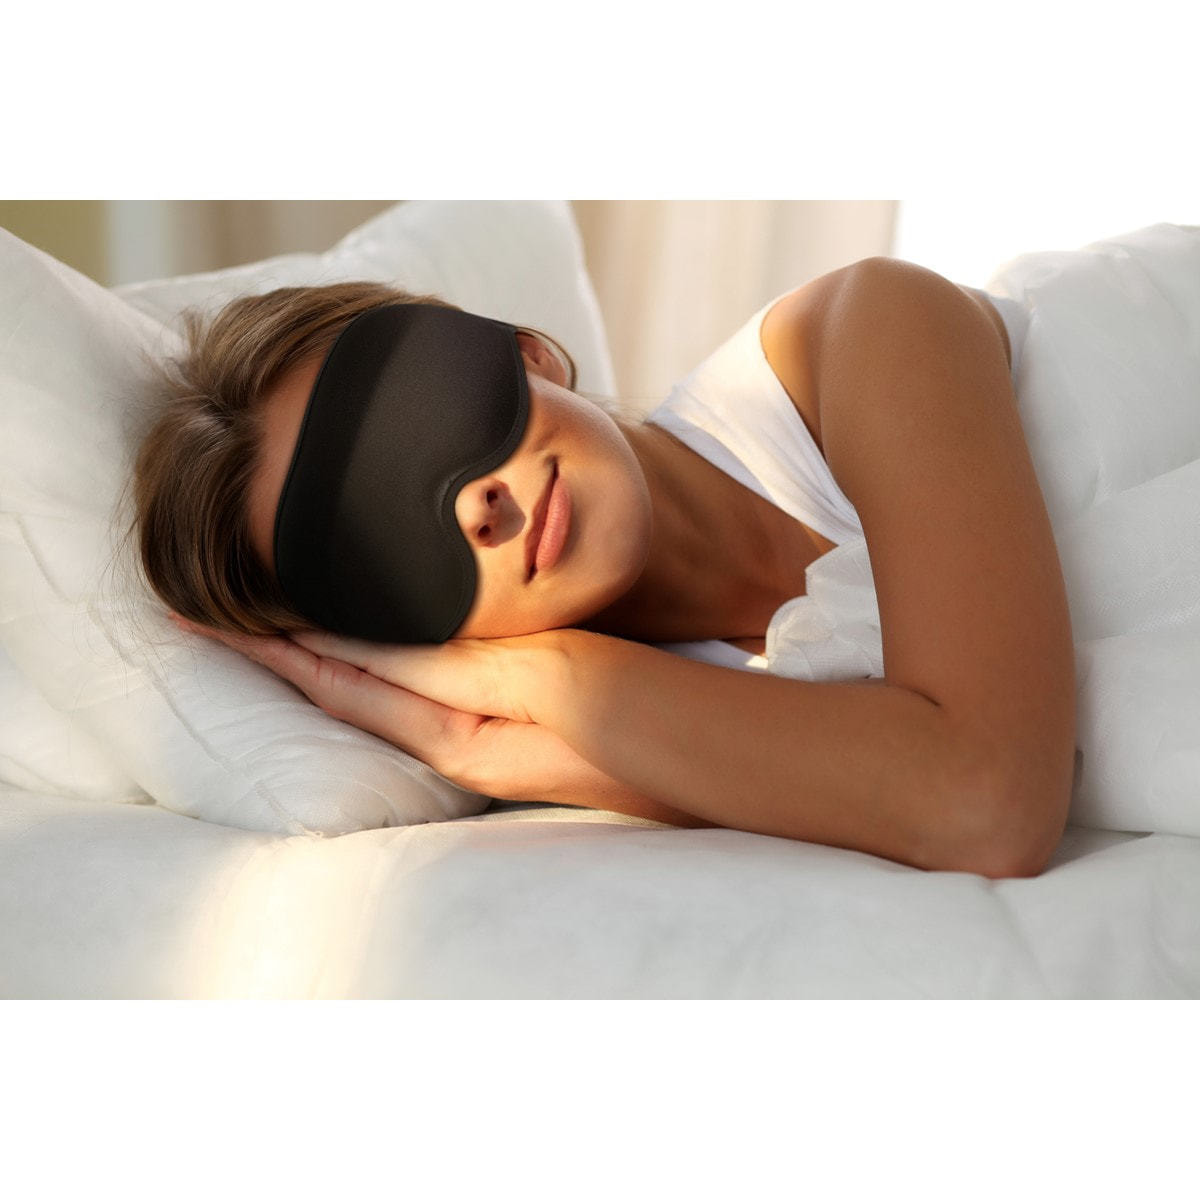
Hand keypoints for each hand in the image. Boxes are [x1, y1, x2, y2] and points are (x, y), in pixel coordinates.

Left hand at [166, 615, 603, 805]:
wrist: (718, 759)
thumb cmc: (641, 719)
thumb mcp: (545, 679)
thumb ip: (452, 664)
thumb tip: (358, 644)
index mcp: (456, 735)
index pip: (341, 680)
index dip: (272, 647)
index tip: (207, 619)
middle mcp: (458, 743)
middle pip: (348, 690)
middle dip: (281, 655)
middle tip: (215, 618)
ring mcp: (487, 738)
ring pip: (382, 689)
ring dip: (325, 657)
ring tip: (273, 624)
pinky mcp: (514, 725)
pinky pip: (425, 688)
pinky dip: (383, 661)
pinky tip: (377, 645)